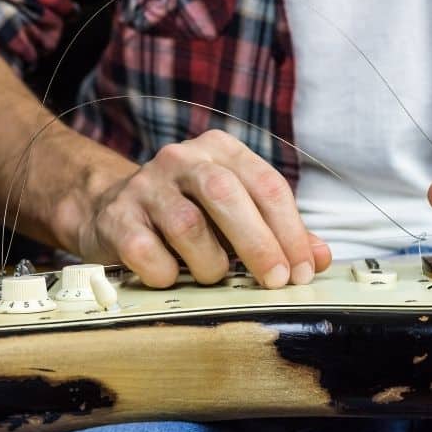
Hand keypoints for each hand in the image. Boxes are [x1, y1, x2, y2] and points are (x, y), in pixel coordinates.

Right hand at [75, 130, 330, 287]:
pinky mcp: (117, 216)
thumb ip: (279, 232)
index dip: (291, 231)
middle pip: (227, 195)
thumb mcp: (238, 213)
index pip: (267, 185)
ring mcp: (146, 185)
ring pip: (188, 225)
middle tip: (275, 281)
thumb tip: (319, 258)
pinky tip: (172, 275)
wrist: (112, 208)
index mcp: (223, 150)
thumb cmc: (190, 212)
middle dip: (258, 244)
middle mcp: (184, 159)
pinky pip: (146, 251)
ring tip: (214, 275)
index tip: (302, 270)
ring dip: (209, 263)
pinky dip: (166, 273)